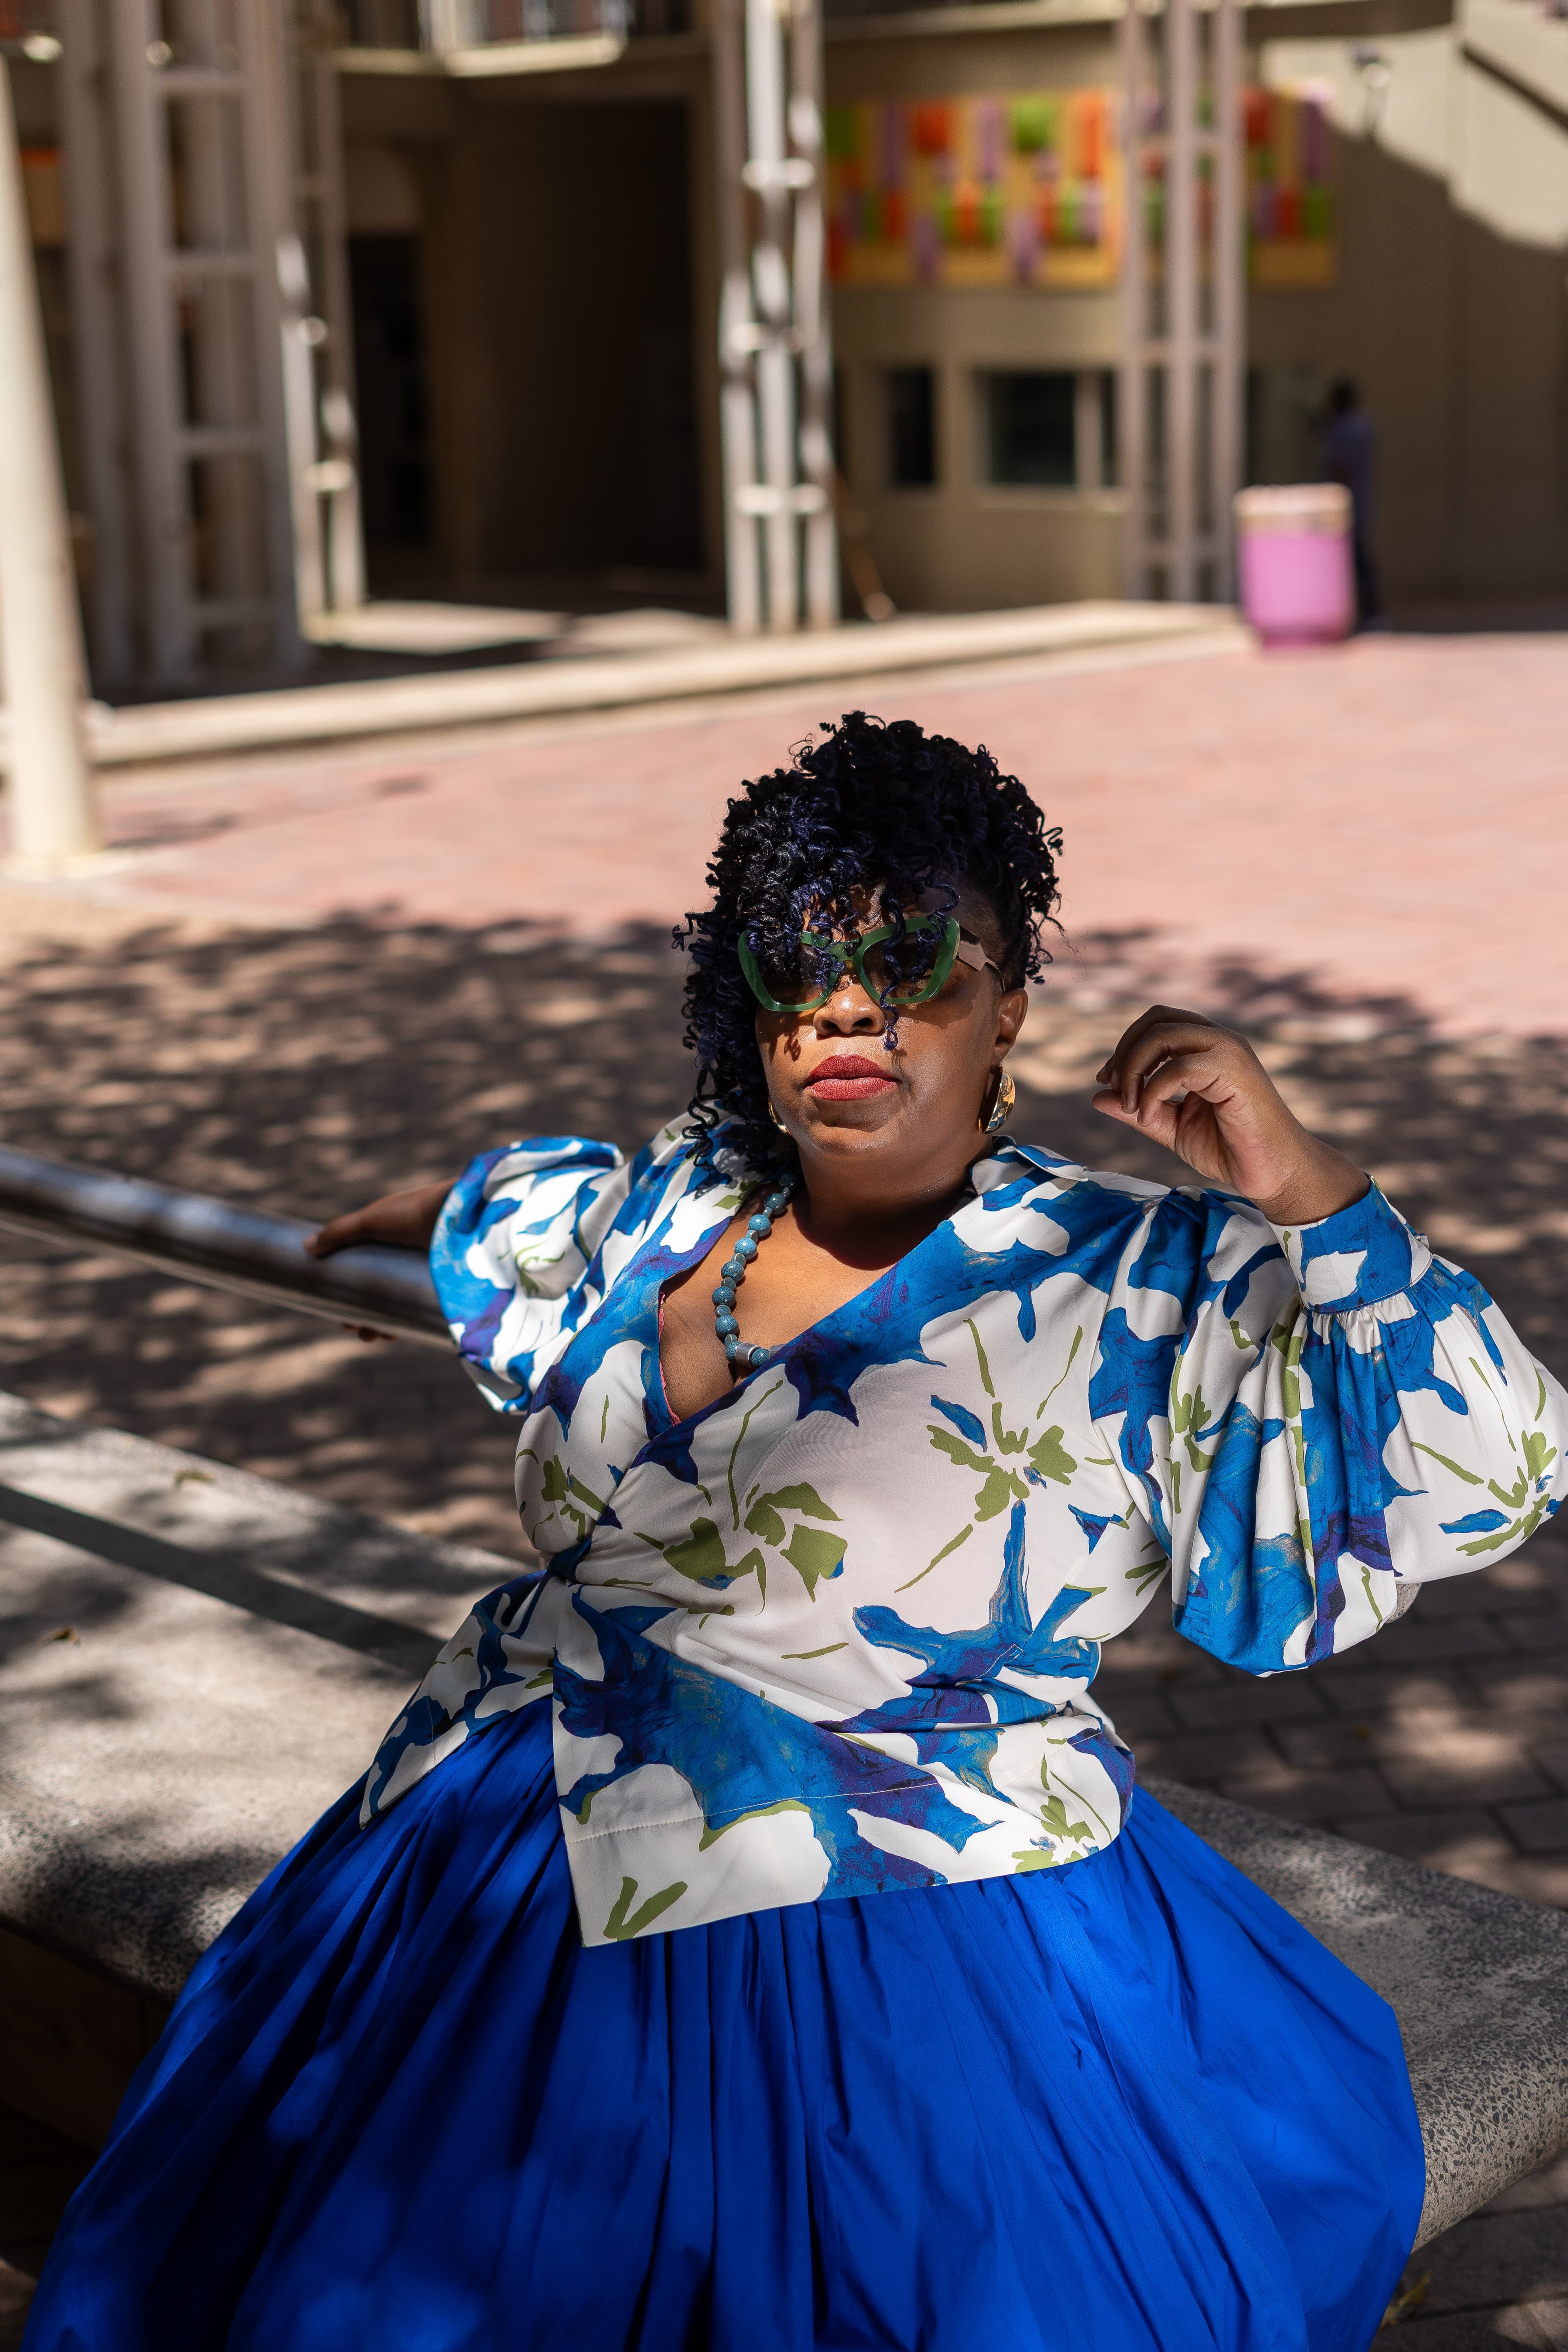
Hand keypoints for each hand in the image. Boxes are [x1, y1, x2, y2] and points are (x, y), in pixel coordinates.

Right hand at [305, 1180, 453, 1343]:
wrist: (461, 1219)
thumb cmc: (415, 1212)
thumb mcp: (372, 1220)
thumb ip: (339, 1233)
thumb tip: (306, 1247)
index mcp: (388, 1239)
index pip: (361, 1268)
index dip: (347, 1289)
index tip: (334, 1307)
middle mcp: (405, 1257)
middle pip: (378, 1291)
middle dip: (362, 1312)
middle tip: (349, 1327)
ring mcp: (423, 1274)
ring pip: (397, 1305)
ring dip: (380, 1323)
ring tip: (368, 1336)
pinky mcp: (441, 1289)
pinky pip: (419, 1311)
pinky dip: (405, 1324)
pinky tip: (393, 1335)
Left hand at [1093, 1007, 1367, 1225]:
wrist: (1274, 1173)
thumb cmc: (1230, 1149)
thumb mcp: (1172, 1128)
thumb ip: (1138, 1110)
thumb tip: (1097, 1095)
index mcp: (1206, 1048)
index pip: (1157, 1021)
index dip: (1125, 1045)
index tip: (1107, 1081)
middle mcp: (1219, 1040)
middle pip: (1156, 1019)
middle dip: (1125, 1051)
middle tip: (1114, 1088)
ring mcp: (1229, 1051)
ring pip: (1163, 1035)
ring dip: (1134, 1069)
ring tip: (1132, 1107)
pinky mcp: (1235, 1071)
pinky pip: (1178, 1067)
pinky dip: (1152, 1092)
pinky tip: (1149, 1117)